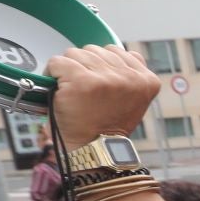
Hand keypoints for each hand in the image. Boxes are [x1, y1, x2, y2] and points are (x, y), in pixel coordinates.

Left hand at [44, 45, 159, 147]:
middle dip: (84, 67)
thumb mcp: (131, 99)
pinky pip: (58, 62)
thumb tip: (107, 53)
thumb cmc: (107, 126)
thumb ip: (127, 75)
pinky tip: (59, 90)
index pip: (117, 51)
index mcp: (147, 80)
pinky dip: (52, 74)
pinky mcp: (81, 80)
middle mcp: (130, 76)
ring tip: (72, 91)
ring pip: (75, 53)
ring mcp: (106, 78)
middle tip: (84, 92)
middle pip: (94, 50)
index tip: (99, 86)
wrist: (94, 150)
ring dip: (68, 70)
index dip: (101, 67)